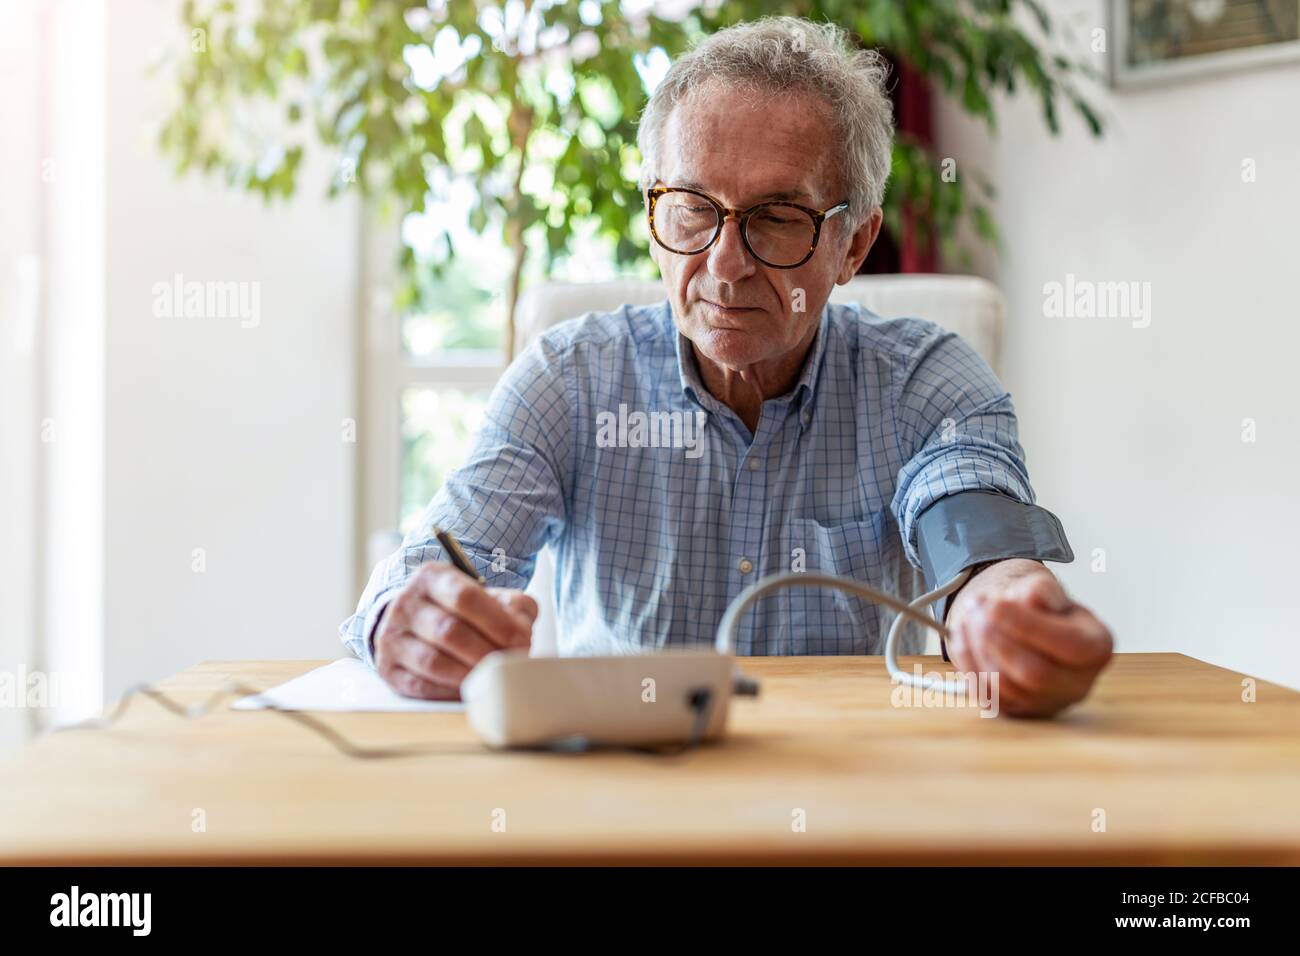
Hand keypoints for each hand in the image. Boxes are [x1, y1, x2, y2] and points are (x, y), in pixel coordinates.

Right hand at [373, 562, 537, 699]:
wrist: (412, 620)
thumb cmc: (459, 610)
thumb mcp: (487, 596)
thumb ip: (513, 606)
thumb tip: (521, 630)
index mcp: (432, 577)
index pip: (465, 597)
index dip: (498, 623)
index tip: (522, 641)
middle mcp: (406, 603)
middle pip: (449, 631)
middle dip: (487, 652)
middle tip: (510, 665)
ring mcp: (391, 636)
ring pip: (433, 661)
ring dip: (470, 674)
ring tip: (494, 680)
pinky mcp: (387, 668)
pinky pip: (420, 686)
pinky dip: (449, 692)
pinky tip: (471, 690)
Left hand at [945, 560, 1112, 717]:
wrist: (1021, 623)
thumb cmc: (1037, 606)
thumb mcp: (1044, 589)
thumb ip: (1042, 590)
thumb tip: (1033, 599)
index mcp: (1096, 648)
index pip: (1069, 645)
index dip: (1028, 625)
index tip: (994, 605)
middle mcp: (1077, 683)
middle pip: (1034, 672)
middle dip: (996, 639)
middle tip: (975, 609)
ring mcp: (1047, 702)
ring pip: (1005, 686)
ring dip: (977, 648)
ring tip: (969, 615)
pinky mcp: (1017, 710)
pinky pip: (986, 695)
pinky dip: (968, 662)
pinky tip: (963, 634)